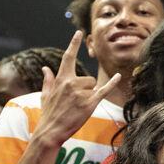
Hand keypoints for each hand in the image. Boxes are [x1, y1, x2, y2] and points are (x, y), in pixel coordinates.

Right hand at [35, 31, 121, 148]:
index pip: (68, 57)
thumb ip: (48, 80)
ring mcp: (80, 93)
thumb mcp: (45, 95)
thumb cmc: (49, 114)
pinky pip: (104, 90)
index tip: (79, 32)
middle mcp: (71, 83)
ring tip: (79, 107)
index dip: (74, 44)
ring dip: (90, 95)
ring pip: (94, 86)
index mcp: (61, 79)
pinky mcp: (89, 103)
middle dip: (86, 89)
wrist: (50, 131)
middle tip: (75, 103)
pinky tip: (119, 76)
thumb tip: (45, 68)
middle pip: (88, 78)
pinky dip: (112, 83)